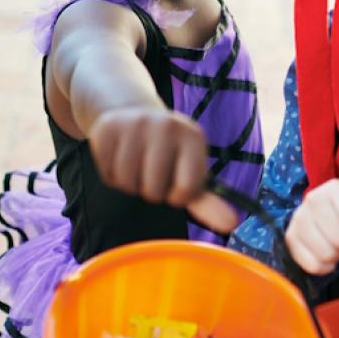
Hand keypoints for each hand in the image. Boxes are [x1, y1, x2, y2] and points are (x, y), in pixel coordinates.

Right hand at [87, 108, 235, 232]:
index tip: (175, 183)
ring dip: (130, 183)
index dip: (177, 196)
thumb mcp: (190, 171)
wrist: (133, 113)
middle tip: (151, 172)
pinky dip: (111, 175)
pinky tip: (119, 157)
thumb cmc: (167, 153)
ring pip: (127, 183)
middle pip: (153, 190)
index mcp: (192, 137)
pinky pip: (107, 173)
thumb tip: (231, 224)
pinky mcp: (108, 127)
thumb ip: (208, 201)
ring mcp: (135, 124)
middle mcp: (166, 126)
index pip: (187, 190)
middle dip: (150, 191)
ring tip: (135, 164)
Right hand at [285, 179, 338, 274]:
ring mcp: (298, 219)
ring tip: (335, 244)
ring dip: (336, 255)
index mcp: (336, 189)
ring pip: (326, 254)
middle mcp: (313, 199)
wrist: (324, 215)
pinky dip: (323, 266)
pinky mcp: (290, 238)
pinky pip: (313, 265)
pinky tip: (324, 254)